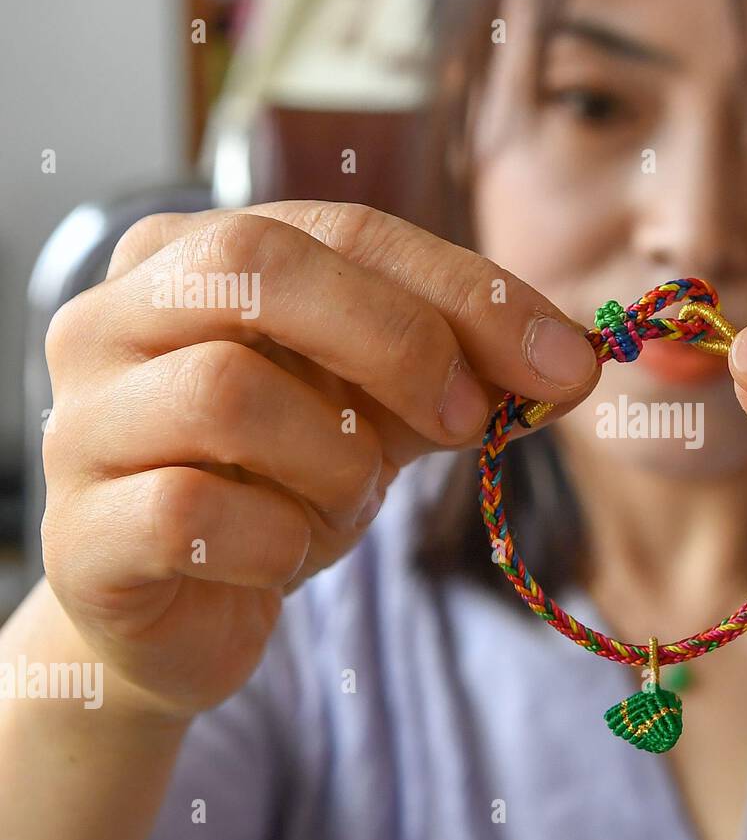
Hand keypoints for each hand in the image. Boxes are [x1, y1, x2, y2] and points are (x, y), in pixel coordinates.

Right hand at [41, 201, 597, 717]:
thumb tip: (573, 361)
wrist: (188, 610)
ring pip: (230, 395)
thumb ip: (460, 370)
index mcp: (192, 257)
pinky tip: (283, 554)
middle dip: (396, 341)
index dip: (465, 291)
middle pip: (256, 266)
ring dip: (335, 464)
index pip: (342, 229)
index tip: (566, 360)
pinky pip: (195, 515)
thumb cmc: (283, 484)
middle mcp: (114, 317)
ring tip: (340, 502)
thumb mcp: (382, 410)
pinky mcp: (79, 532)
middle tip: (465, 419)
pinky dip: (280, 541)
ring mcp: (82, 422)